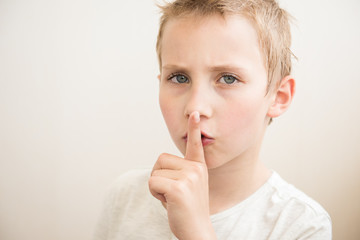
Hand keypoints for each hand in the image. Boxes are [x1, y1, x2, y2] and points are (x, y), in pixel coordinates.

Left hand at [149, 111, 215, 239]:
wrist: (196, 231)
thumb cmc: (187, 209)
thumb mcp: (187, 186)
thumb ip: (178, 172)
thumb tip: (161, 165)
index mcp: (198, 167)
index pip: (195, 144)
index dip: (194, 129)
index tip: (193, 113)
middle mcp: (195, 169)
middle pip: (160, 160)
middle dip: (159, 177)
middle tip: (173, 193)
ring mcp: (189, 177)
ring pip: (155, 172)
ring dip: (157, 187)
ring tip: (172, 198)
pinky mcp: (179, 188)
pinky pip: (153, 182)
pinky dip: (155, 194)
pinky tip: (169, 203)